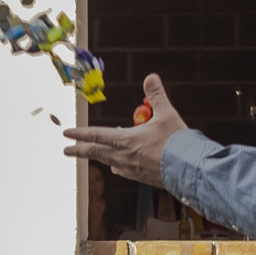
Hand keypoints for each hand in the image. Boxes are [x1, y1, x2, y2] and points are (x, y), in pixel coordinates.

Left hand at [64, 73, 185, 187]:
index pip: (96, 135)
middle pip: (96, 152)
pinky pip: (122, 171)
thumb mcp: (167, 114)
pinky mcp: (140, 178)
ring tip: (93, 155)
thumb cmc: (177, 142)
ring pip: (108, 162)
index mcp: (125, 140)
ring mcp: (131, 169)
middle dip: (79, 150)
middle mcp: (124, 156)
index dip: (80, 133)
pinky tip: (118, 167)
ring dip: (98, 157)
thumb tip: (150, 77)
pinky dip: (116, 166)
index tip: (66, 133)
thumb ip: (156, 96)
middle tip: (66, 151)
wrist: (189, 170)